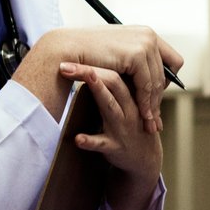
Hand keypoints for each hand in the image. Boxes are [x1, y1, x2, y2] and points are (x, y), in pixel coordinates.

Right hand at [56, 25, 183, 133]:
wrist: (67, 47)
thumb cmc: (87, 52)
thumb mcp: (118, 54)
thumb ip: (134, 61)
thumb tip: (147, 77)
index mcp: (147, 33)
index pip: (171, 60)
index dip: (166, 80)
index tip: (156, 96)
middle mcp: (149, 35)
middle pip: (167, 73)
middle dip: (160, 96)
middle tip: (156, 117)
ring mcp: (144, 43)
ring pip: (157, 82)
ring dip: (153, 103)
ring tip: (149, 121)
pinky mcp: (136, 55)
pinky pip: (147, 85)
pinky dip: (145, 102)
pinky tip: (142, 115)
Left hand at [60, 62, 162, 181]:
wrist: (144, 157)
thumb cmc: (133, 124)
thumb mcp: (130, 101)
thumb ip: (117, 84)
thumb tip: (96, 60)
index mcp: (130, 95)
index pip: (116, 72)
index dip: (96, 61)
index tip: (73, 52)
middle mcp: (128, 108)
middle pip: (113, 83)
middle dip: (90, 71)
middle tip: (65, 63)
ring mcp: (122, 127)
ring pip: (110, 107)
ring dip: (97, 93)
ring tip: (81, 81)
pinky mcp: (114, 147)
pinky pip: (101, 143)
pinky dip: (90, 141)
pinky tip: (78, 138)